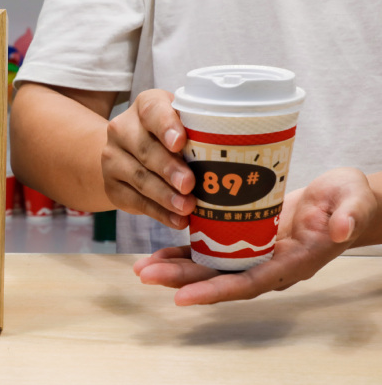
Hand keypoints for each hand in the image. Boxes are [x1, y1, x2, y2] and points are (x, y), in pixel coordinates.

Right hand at [101, 89, 195, 228]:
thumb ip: (198, 132)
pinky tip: (177, 220)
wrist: (128, 153)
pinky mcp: (111, 185)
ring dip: (164, 195)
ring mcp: (113, 157)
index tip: (179, 143)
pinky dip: (159, 212)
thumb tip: (233, 156)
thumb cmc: (169, 136)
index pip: (153, 111)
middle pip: (145, 148)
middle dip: (168, 168)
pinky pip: (135, 201)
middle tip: (189, 184)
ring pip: (139, 177)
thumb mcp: (182, 124)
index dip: (166, 126)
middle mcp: (122, 128)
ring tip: (186, 207)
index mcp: (145, 106)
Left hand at [133, 167, 378, 304]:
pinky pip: (212, 249)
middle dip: (180, 280)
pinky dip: (186, 252)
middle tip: (144, 275)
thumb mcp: (355, 201)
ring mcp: (256, 253)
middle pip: (219, 279)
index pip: (249, 283)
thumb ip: (349, 215)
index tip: (181, 297)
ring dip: (176, 268)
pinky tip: (161, 252)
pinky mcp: (246, 238)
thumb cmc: (352, 200)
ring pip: (210, 267)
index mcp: (292, 263)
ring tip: (142, 268)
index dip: (215, 291)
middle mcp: (269, 264)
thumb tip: (341, 229)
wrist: (346, 200)